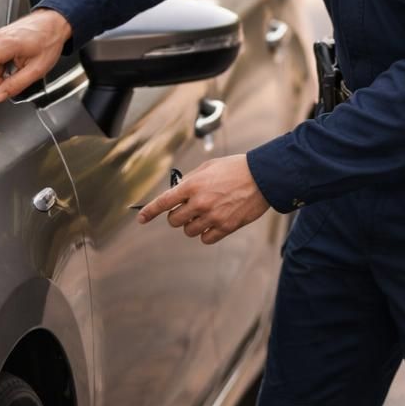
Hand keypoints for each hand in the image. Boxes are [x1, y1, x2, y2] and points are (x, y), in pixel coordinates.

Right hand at [0, 8, 71, 101]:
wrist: (52, 22)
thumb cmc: (48, 41)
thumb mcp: (38, 69)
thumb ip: (17, 84)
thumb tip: (0, 95)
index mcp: (6, 45)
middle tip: (18, 75)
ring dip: (0, 72)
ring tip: (18, 65)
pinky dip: (0, 64)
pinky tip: (13, 60)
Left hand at [136, 154, 270, 244]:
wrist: (263, 177)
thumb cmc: (235, 168)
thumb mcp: (208, 167)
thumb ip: (190, 181)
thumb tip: (177, 194)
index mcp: (193, 185)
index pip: (164, 202)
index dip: (149, 212)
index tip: (141, 219)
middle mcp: (200, 202)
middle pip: (174, 220)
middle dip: (178, 216)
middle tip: (188, 209)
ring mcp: (213, 216)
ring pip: (189, 231)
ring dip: (192, 225)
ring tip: (205, 214)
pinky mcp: (226, 227)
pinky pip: (206, 239)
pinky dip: (206, 233)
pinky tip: (214, 223)